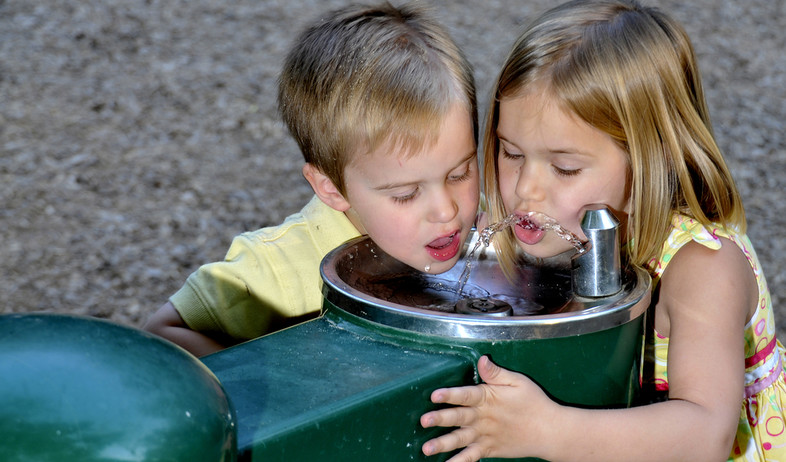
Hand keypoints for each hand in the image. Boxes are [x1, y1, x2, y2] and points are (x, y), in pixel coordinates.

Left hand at [420, 355, 555, 460]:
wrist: (550, 431)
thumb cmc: (534, 403)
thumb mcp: (518, 382)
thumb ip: (496, 373)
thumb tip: (482, 360)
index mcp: (489, 398)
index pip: (466, 395)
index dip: (450, 394)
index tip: (435, 395)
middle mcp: (484, 418)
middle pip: (459, 418)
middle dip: (441, 419)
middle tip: (424, 421)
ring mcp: (486, 435)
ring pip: (461, 440)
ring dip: (443, 443)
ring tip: (426, 449)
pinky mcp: (489, 449)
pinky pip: (471, 457)